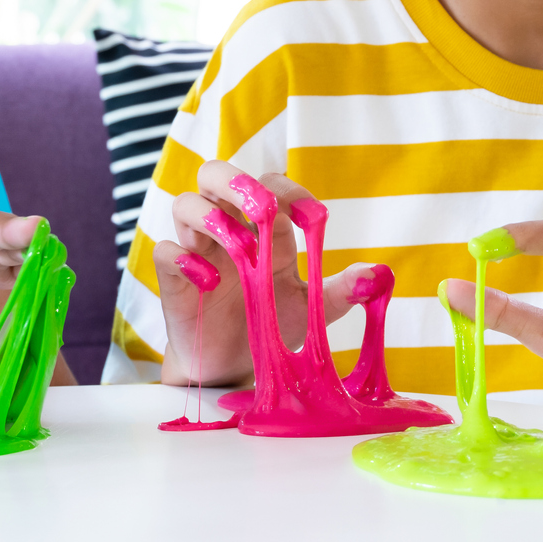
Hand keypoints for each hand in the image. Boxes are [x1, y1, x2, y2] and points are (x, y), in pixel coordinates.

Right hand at [152, 160, 376, 386]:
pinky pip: (165, 252)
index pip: (270, 185)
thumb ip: (339, 290)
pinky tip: (208, 283)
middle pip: (215, 174)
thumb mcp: (311, 310)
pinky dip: (183, 259)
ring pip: (185, 203)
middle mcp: (227, 229)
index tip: (313, 219)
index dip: (290, 192)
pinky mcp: (173, 279)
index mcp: (263, 229)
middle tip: (261, 206)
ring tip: (237, 248)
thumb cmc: (273, 327)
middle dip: (237, 181)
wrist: (235, 368)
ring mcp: (197, 250)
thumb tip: (377, 275)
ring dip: (210, 217)